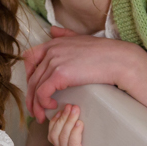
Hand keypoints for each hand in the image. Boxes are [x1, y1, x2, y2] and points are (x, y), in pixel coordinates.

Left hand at [23, 27, 146, 122]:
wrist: (118, 59)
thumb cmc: (104, 52)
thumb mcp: (80, 38)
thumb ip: (65, 34)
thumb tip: (53, 30)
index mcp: (54, 42)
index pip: (29, 58)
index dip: (28, 74)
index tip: (34, 88)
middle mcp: (51, 50)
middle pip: (31, 77)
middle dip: (30, 95)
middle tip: (34, 109)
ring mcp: (54, 61)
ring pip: (35, 87)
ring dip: (35, 104)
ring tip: (40, 116)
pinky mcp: (59, 74)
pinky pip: (42, 92)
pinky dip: (43, 102)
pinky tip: (52, 107)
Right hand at [48, 104, 131, 145]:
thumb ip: (87, 138)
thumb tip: (88, 117)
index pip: (52, 135)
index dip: (55, 121)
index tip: (63, 108)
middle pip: (55, 135)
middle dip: (62, 118)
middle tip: (71, 106)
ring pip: (62, 139)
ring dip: (68, 122)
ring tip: (75, 110)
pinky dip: (75, 134)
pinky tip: (80, 124)